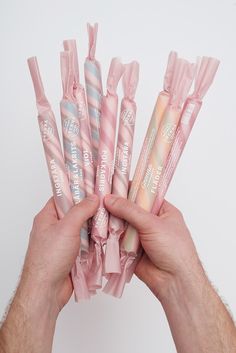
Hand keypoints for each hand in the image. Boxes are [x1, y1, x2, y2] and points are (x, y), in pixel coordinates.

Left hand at [22, 194, 98, 311]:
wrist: (46, 291)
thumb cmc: (49, 258)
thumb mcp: (66, 228)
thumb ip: (81, 210)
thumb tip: (93, 198)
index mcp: (47, 217)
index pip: (62, 197)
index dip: (77, 190)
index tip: (94, 186)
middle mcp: (54, 228)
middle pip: (75, 213)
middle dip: (91, 209)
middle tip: (107, 202)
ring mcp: (63, 242)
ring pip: (83, 228)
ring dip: (95, 226)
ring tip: (112, 216)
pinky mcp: (72, 255)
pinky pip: (86, 243)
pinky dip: (95, 240)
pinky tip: (108, 235)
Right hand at [104, 195, 203, 300]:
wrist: (174, 282)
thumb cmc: (174, 249)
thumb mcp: (152, 224)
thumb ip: (130, 211)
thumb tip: (109, 199)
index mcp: (162, 210)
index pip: (143, 194)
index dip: (128, 188)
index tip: (111, 182)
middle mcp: (151, 221)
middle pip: (130, 209)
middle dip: (116, 205)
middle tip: (98, 197)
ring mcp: (140, 235)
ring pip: (122, 224)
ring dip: (111, 221)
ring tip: (94, 211)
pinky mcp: (131, 249)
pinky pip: (118, 239)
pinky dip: (109, 236)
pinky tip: (97, 228)